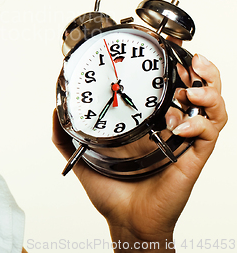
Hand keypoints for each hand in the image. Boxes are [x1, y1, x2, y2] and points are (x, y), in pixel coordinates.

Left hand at [52, 53, 226, 251]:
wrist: (126, 220)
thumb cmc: (110, 189)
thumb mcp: (83, 155)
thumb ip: (65, 133)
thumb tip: (54, 108)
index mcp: (150, 121)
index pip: (168, 84)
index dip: (174, 64)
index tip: (167, 46)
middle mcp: (171, 126)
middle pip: (199, 88)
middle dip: (201, 69)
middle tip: (191, 59)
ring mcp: (185, 141)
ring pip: (213, 107)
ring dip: (209, 90)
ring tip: (193, 87)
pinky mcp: (192, 158)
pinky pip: (210, 134)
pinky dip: (202, 122)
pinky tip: (184, 123)